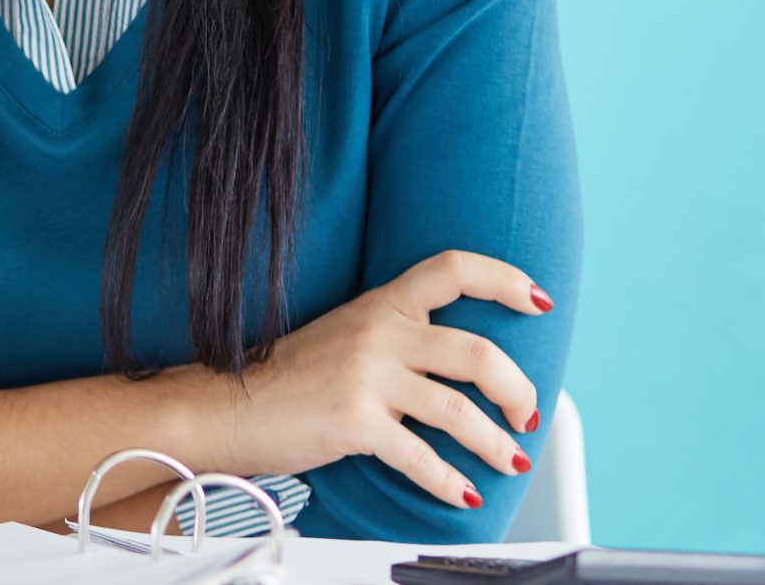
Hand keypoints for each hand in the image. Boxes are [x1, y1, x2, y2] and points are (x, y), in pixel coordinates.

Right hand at [169, 249, 551, 510]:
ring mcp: (366, 377)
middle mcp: (378, 333)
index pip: (451, 270)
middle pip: (476, 351)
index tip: (537, 300)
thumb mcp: (346, 336)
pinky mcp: (354, 422)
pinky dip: (450, 482)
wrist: (228, 406)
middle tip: (527, 413)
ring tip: (510, 459)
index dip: (502, 279)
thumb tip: (456, 366)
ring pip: (458, 409)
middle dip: (517, 389)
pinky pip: (421, 456)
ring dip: (495, 442)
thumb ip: (396, 338)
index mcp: (380, 304)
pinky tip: (464, 494)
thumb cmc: (287, 378)